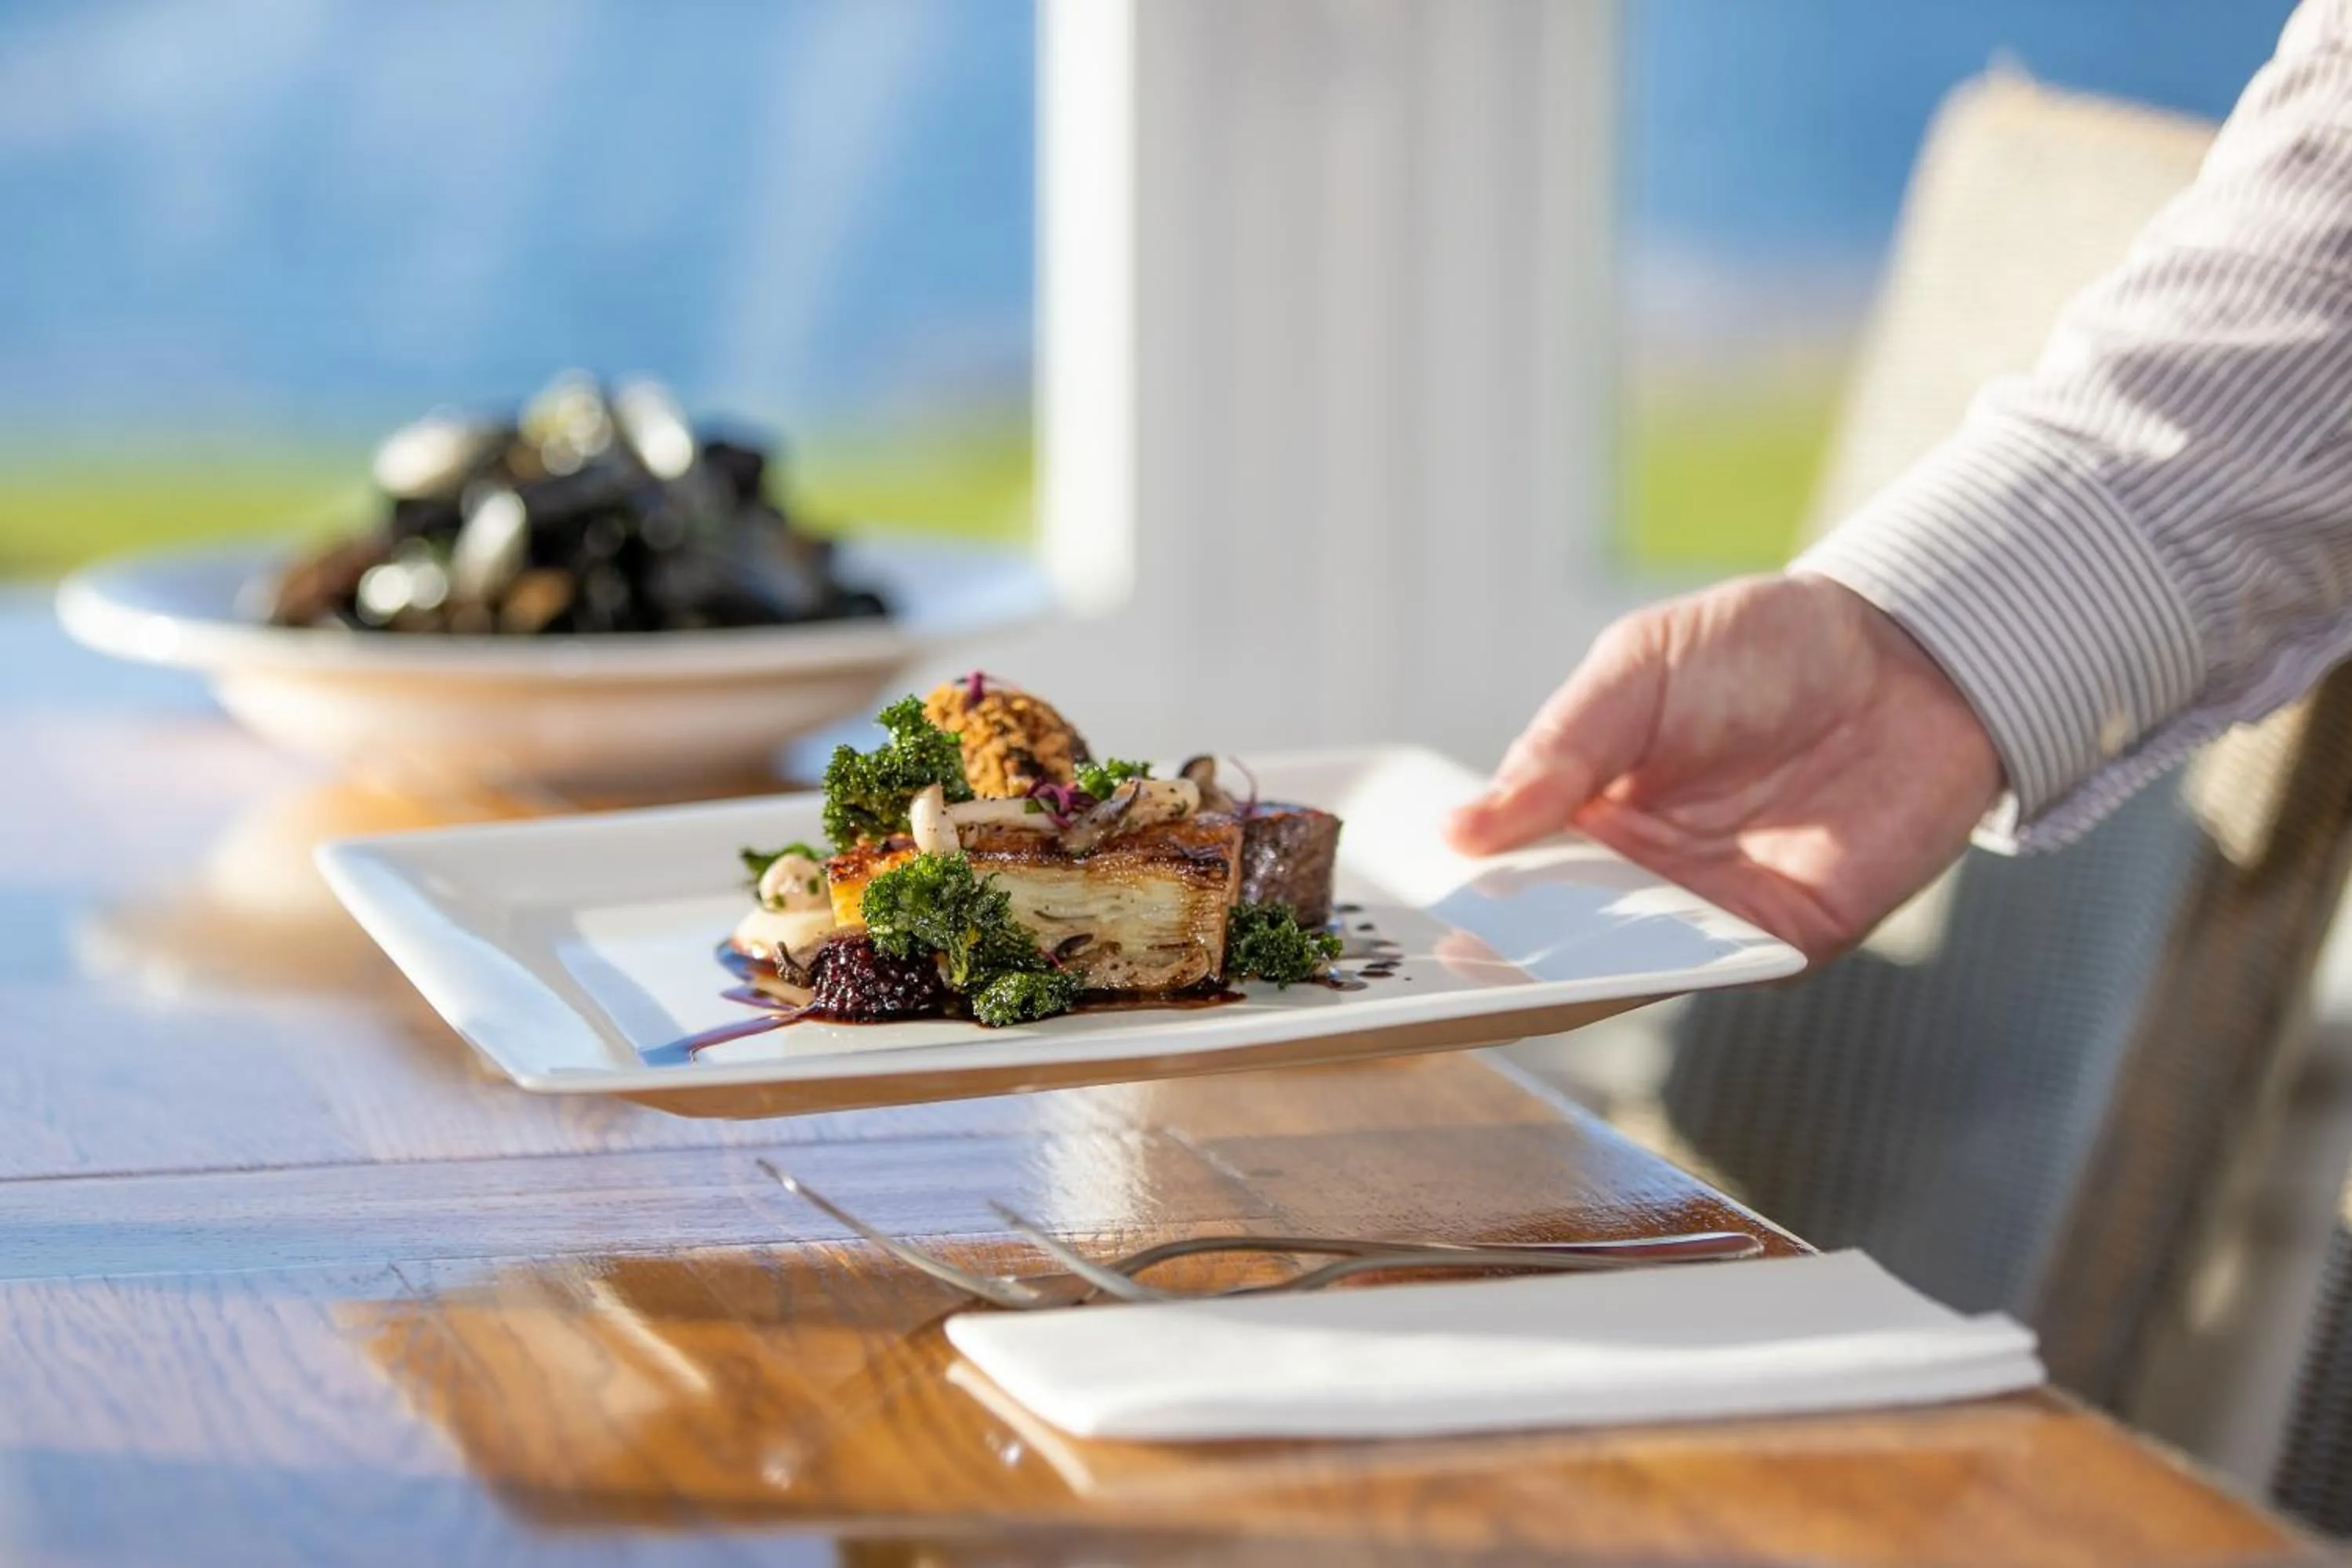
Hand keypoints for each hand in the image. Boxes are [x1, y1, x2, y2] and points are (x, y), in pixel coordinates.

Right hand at [1444, 574, 2001, 960]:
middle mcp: (1641, 871)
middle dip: (1509, 949)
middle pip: (1556, 931)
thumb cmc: (1764, 645)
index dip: (1465, 890)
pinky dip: (1677, 971)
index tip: (1416, 909)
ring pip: (1627, 965)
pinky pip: (1718, 971)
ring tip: (1530, 967)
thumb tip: (1462, 828)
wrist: (1910, 655)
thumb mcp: (1637, 669)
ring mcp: (1710, 912)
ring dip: (1582, 970)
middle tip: (1455, 958)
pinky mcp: (1783, 939)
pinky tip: (1635, 958)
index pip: (1510, 863)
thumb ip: (1560, 748)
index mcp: (1589, 804)